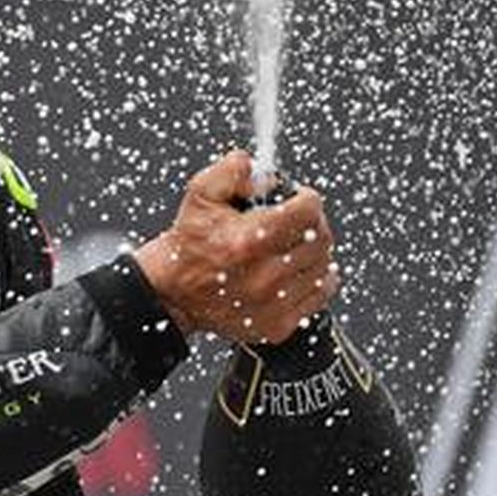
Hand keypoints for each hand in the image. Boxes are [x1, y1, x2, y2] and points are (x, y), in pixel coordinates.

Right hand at [133, 150, 338, 343]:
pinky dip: (315, 279)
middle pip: (321, 239)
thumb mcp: (200, 194)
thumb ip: (233, 171)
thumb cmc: (188, 244)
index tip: (300, 198)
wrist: (172, 292)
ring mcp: (274, 303)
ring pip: (324, 267)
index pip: (308, 212)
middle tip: (298, 219)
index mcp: (248, 240)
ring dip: (315, 251)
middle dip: (314, 223)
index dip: (307, 198)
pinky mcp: (278, 324)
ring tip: (294, 244)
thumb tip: (266, 176)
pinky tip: (296, 270)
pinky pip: (320, 296)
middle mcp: (264, 275)